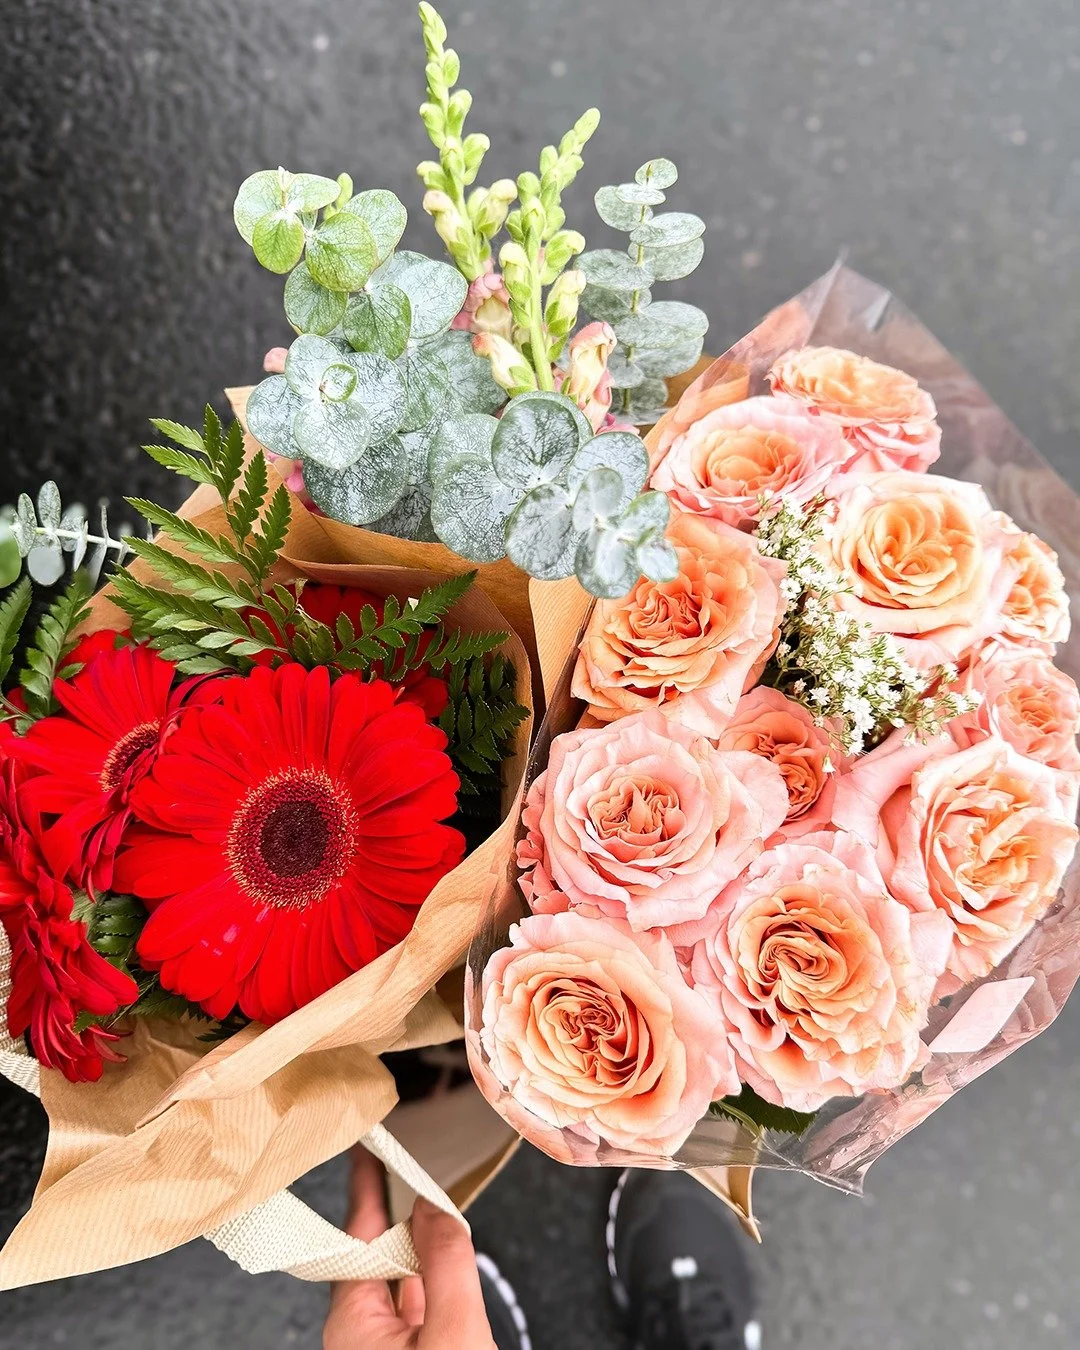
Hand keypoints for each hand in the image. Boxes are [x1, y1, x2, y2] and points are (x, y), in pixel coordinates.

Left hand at [323, 1146, 496, 1349]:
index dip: (364, 1187)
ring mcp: (381, 1347)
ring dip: (414, 1241)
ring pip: (396, 1279)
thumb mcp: (455, 1332)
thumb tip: (433, 1206)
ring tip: (424, 1202)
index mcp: (353, 1324)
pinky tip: (439, 1255)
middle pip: (375, 1253)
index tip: (365, 1149)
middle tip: (395, 1162)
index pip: (356, 1236)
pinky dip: (427, 1272)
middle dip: (391, 1208)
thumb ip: (446, 1264)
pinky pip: (412, 1303)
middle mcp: (358, 1334)